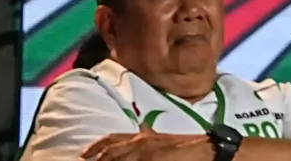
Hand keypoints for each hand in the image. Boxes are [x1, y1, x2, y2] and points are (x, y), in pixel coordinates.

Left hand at [83, 132, 211, 160]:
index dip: (95, 146)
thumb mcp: (163, 138)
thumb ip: (149, 137)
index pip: (113, 138)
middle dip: (97, 160)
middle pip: (110, 153)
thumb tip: (141, 132)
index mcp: (142, 136)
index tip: (83, 154)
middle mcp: (140, 143)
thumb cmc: (187, 146)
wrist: (207, 151)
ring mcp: (145, 155)